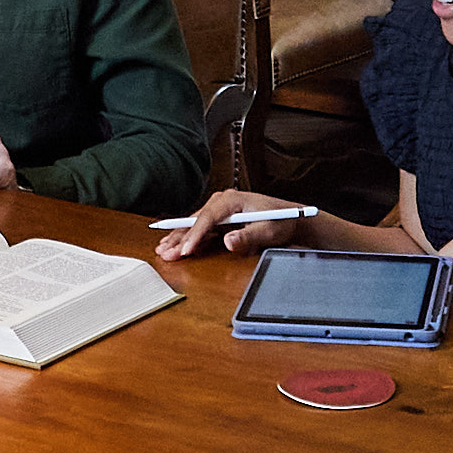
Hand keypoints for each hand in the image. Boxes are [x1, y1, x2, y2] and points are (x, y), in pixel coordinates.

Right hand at [156, 196, 315, 262]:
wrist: (291, 218)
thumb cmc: (282, 221)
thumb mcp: (269, 230)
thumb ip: (249, 236)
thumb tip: (228, 241)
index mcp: (232, 199)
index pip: (208, 217)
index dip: (194, 235)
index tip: (185, 250)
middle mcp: (222, 201)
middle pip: (195, 220)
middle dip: (179, 237)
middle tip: (165, 253)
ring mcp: (220, 210)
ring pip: (194, 225)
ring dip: (179, 238)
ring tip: (162, 251)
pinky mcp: (221, 220)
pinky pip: (200, 229)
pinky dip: (187, 238)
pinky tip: (174, 246)